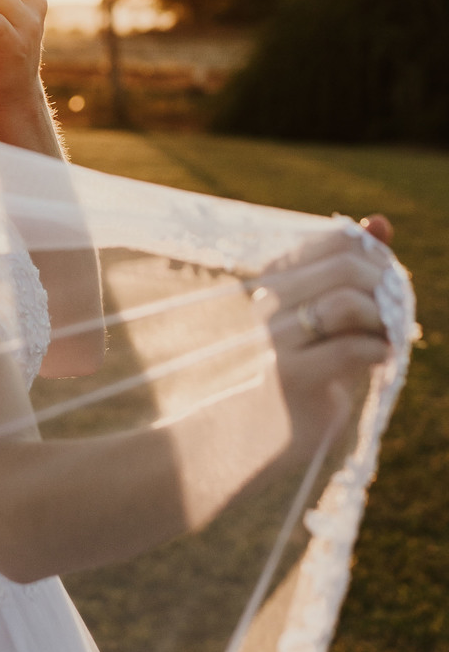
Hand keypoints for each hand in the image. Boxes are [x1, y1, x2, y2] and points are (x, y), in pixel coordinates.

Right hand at [249, 219, 393, 445]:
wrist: (256, 430)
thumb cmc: (299, 363)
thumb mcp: (328, 310)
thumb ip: (354, 267)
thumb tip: (381, 221)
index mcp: (273, 277)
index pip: (338, 240)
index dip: (377, 258)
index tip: (388, 286)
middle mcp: (267, 300)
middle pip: (347, 267)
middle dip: (385, 288)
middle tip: (395, 314)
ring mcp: (275, 338)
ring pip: (348, 303)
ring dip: (383, 320)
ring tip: (387, 338)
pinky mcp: (290, 376)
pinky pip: (350, 350)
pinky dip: (378, 352)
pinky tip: (379, 360)